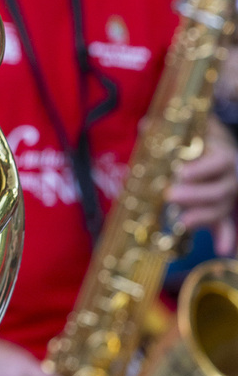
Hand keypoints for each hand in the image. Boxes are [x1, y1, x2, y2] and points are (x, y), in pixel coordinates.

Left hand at [166, 117, 237, 255]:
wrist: (219, 151)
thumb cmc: (199, 140)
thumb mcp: (189, 131)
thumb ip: (169, 129)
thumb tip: (145, 126)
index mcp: (222, 156)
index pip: (217, 163)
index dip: (201, 169)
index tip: (181, 172)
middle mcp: (229, 178)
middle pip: (217, 191)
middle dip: (194, 196)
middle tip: (170, 196)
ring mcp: (228, 196)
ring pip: (220, 210)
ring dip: (202, 218)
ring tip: (183, 222)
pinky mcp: (223, 210)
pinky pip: (226, 225)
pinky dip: (225, 237)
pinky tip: (221, 250)